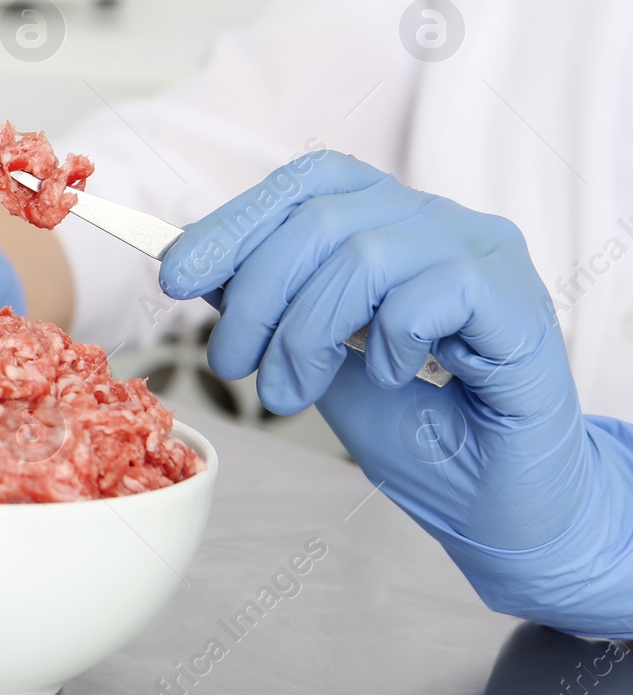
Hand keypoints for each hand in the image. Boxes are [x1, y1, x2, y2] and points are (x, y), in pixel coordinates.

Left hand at [158, 151, 632, 635]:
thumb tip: (203, 268)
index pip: (308, 184)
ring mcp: (484, 254)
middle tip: (232, 366)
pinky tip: (394, 379)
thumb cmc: (421, 437)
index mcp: (393, 223)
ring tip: (291, 392)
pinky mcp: (518, 300)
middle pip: (322, 217)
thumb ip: (277, 311)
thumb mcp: (322, 367)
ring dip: (305, 332)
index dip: (235, 221)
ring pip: (363, 254)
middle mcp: (441, 223)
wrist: (507, 510)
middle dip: (255, 295)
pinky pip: (426, 292)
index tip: (177, 275)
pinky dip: (387, 341)